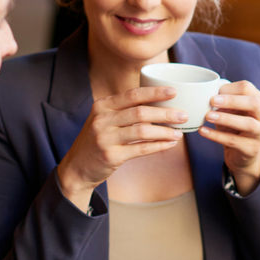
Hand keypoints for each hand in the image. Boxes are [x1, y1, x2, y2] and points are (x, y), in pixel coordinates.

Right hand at [57, 86, 185, 209]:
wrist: (76, 167)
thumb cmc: (98, 140)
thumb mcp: (104, 120)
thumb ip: (124, 110)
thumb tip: (159, 103)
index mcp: (102, 106)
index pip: (133, 95)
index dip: (155, 92)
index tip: (174, 92)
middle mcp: (102, 120)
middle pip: (140, 112)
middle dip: (165, 113)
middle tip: (183, 115)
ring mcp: (105, 138)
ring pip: (142, 131)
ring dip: (164, 132)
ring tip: (179, 133)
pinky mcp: (110, 156)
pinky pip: (141, 149)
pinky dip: (158, 146)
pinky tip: (170, 144)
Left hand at [198, 80, 259, 194]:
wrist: (241, 154)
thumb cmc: (234, 127)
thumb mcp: (230, 111)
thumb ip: (223, 101)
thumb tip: (206, 92)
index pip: (248, 88)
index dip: (230, 89)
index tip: (213, 92)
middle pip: (254, 103)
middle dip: (232, 101)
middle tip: (212, 101)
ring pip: (248, 124)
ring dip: (226, 118)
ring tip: (208, 116)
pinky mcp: (253, 149)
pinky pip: (234, 141)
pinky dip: (217, 136)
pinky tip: (203, 131)